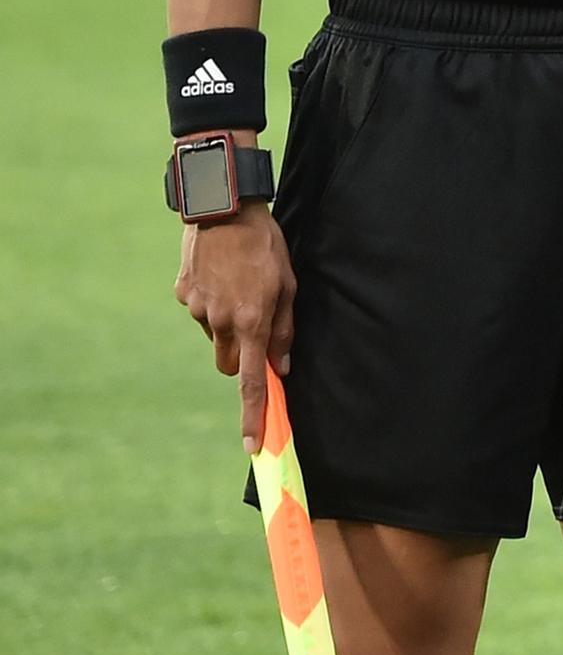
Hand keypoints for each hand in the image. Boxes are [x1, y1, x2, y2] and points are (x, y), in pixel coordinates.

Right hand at [174, 197, 293, 451]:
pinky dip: (210, 302)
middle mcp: (219, 322)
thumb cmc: (265, 246)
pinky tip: (220, 274)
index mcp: (251, 322)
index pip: (252, 381)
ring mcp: (197, 309)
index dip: (254, 415)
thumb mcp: (289, 285)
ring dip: (227, 325)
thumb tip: (282, 367)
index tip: (252, 445)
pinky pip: (199, 311)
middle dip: (242, 358)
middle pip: (229, 364)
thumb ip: (285, 329)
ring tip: (240, 286)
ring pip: (214, 336)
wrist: (223, 208)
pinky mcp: (182, 294)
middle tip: (255, 327)